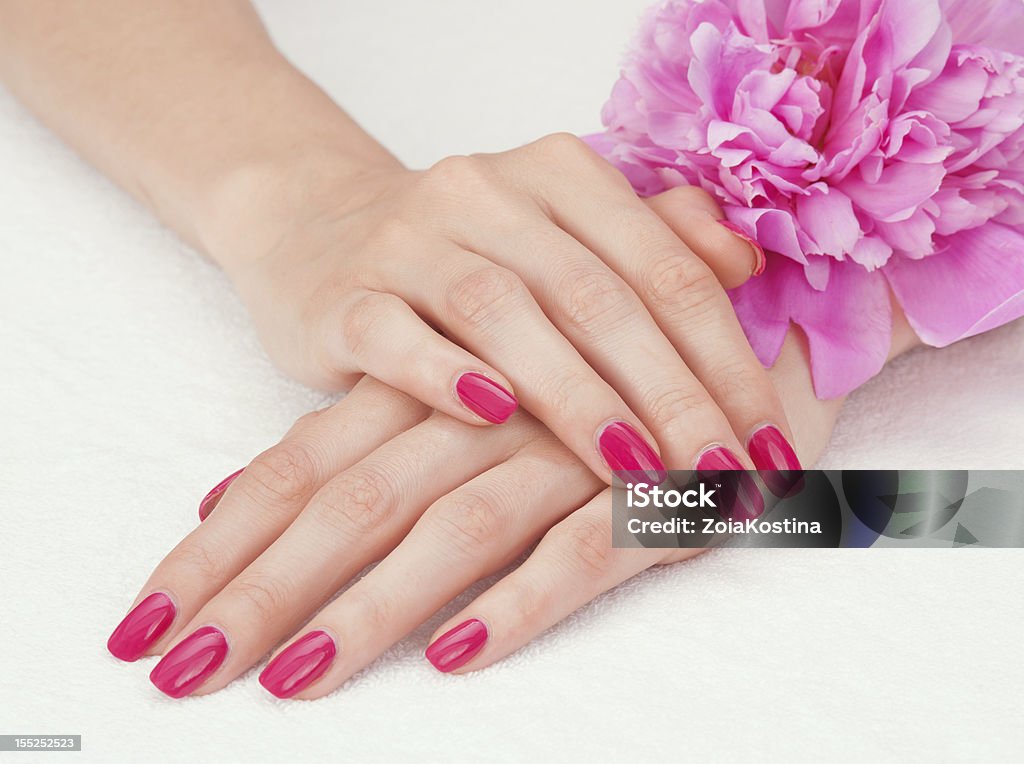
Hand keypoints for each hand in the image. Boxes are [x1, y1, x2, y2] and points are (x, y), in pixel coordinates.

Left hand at [106, 328, 840, 698]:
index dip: (230, 533)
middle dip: (264, 586)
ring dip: (372, 606)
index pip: (307, 456)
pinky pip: (583, 547)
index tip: (158, 608)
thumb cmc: (580, 361)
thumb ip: (358, 437)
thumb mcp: (460, 388)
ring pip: (456, 525)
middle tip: (184, 666)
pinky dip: (521, 599)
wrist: (742, 320)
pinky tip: (457, 652)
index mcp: (433, 382)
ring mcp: (571, 442)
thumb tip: (229, 487)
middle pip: (355, 499)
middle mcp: (487, 406)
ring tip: (294, 678)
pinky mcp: (655, 483)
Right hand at [221, 135, 797, 483]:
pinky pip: (393, 334)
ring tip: (638, 470)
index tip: (770, 445)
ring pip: (504, 313)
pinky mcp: (340, 295)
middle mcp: (486, 192)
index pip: (664, 268)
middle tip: (724, 479)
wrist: (315, 226)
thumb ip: (652, 239)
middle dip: (671, 396)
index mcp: (560, 175)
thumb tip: (744, 265)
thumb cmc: (463, 250)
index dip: (726, 359)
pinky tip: (494, 417)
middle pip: (596, 296)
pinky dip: (443, 374)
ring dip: (577, 398)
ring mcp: (407, 240)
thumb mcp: (560, 233)